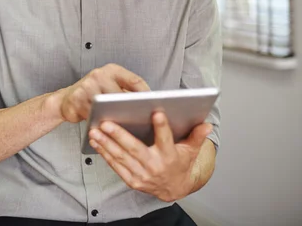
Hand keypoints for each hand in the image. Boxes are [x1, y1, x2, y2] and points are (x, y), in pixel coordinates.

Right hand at [54, 64, 149, 122]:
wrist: (66, 100)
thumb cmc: (92, 94)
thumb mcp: (109, 86)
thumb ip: (124, 91)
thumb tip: (147, 104)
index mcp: (111, 70)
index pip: (134, 80)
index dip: (146, 94)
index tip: (154, 106)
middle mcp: (99, 75)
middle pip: (121, 95)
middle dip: (131, 109)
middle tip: (140, 120)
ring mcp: (87, 87)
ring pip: (107, 107)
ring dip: (116, 118)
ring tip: (126, 127)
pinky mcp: (77, 100)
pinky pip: (94, 115)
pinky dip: (102, 123)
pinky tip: (108, 129)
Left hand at [89, 112, 211, 201]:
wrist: (174, 189)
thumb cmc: (180, 163)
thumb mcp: (191, 150)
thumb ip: (197, 136)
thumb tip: (207, 124)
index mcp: (170, 156)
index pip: (166, 139)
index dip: (162, 127)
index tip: (156, 113)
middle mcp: (155, 166)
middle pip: (135, 149)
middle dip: (119, 135)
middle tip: (106, 123)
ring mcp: (142, 175)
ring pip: (121, 157)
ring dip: (106, 143)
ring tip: (94, 130)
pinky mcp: (132, 180)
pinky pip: (116, 166)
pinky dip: (104, 154)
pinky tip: (96, 142)